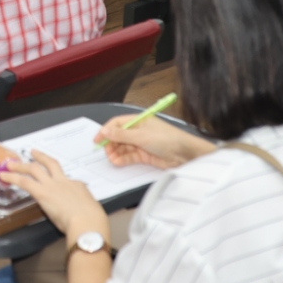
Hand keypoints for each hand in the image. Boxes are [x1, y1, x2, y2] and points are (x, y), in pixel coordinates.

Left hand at [0, 154, 108, 240]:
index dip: (59, 180)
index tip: (56, 184)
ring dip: (20, 166)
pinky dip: (12, 177)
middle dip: (41, 158)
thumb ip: (84, 207)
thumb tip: (81, 211)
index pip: (67, 180)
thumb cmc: (93, 221)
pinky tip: (3, 176)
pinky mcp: (42, 192)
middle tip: (32, 153)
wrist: (87, 222)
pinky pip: (24, 182)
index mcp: (78, 186)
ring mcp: (52, 185)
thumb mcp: (91, 210)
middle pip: (51, 164)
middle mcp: (64, 181)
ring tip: (10, 164)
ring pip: (34, 169)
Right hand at [94, 115, 213, 168]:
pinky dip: (123, 159)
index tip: (97, 140)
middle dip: (110, 144)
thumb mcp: (141, 136)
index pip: (117, 124)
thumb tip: (105, 131)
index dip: (106, 131)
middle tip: (105, 152)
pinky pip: (129, 157)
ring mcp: (141, 143)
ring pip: (123, 148)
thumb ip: (121, 135)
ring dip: (116, 153)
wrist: (185, 154)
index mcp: (138, 121)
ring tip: (112, 159)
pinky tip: (118, 162)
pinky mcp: (144, 155)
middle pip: (118, 136)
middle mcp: (138, 131)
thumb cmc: (167, 139)